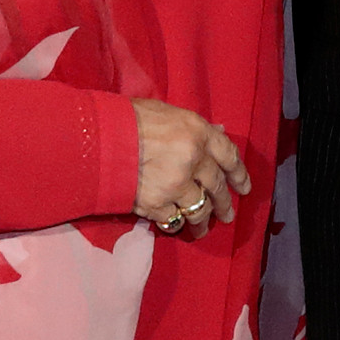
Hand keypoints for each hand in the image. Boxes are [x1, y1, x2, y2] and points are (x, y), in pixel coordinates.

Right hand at [132, 99, 249, 236]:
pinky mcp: (157, 204)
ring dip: (203, 220)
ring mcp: (176, 185)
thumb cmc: (126, 118)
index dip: (239, 173)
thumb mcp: (165, 112)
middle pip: (217, 187)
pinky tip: (174, 224)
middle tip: (228, 215)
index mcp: (197, 132)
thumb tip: (217, 131)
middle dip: (224, 203)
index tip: (244, 188)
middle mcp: (193, 160)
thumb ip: (192, 127)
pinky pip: (173, 219)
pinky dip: (175, 222)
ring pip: (200, 209)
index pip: (229, 155)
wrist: (96, 139)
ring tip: (203, 228)